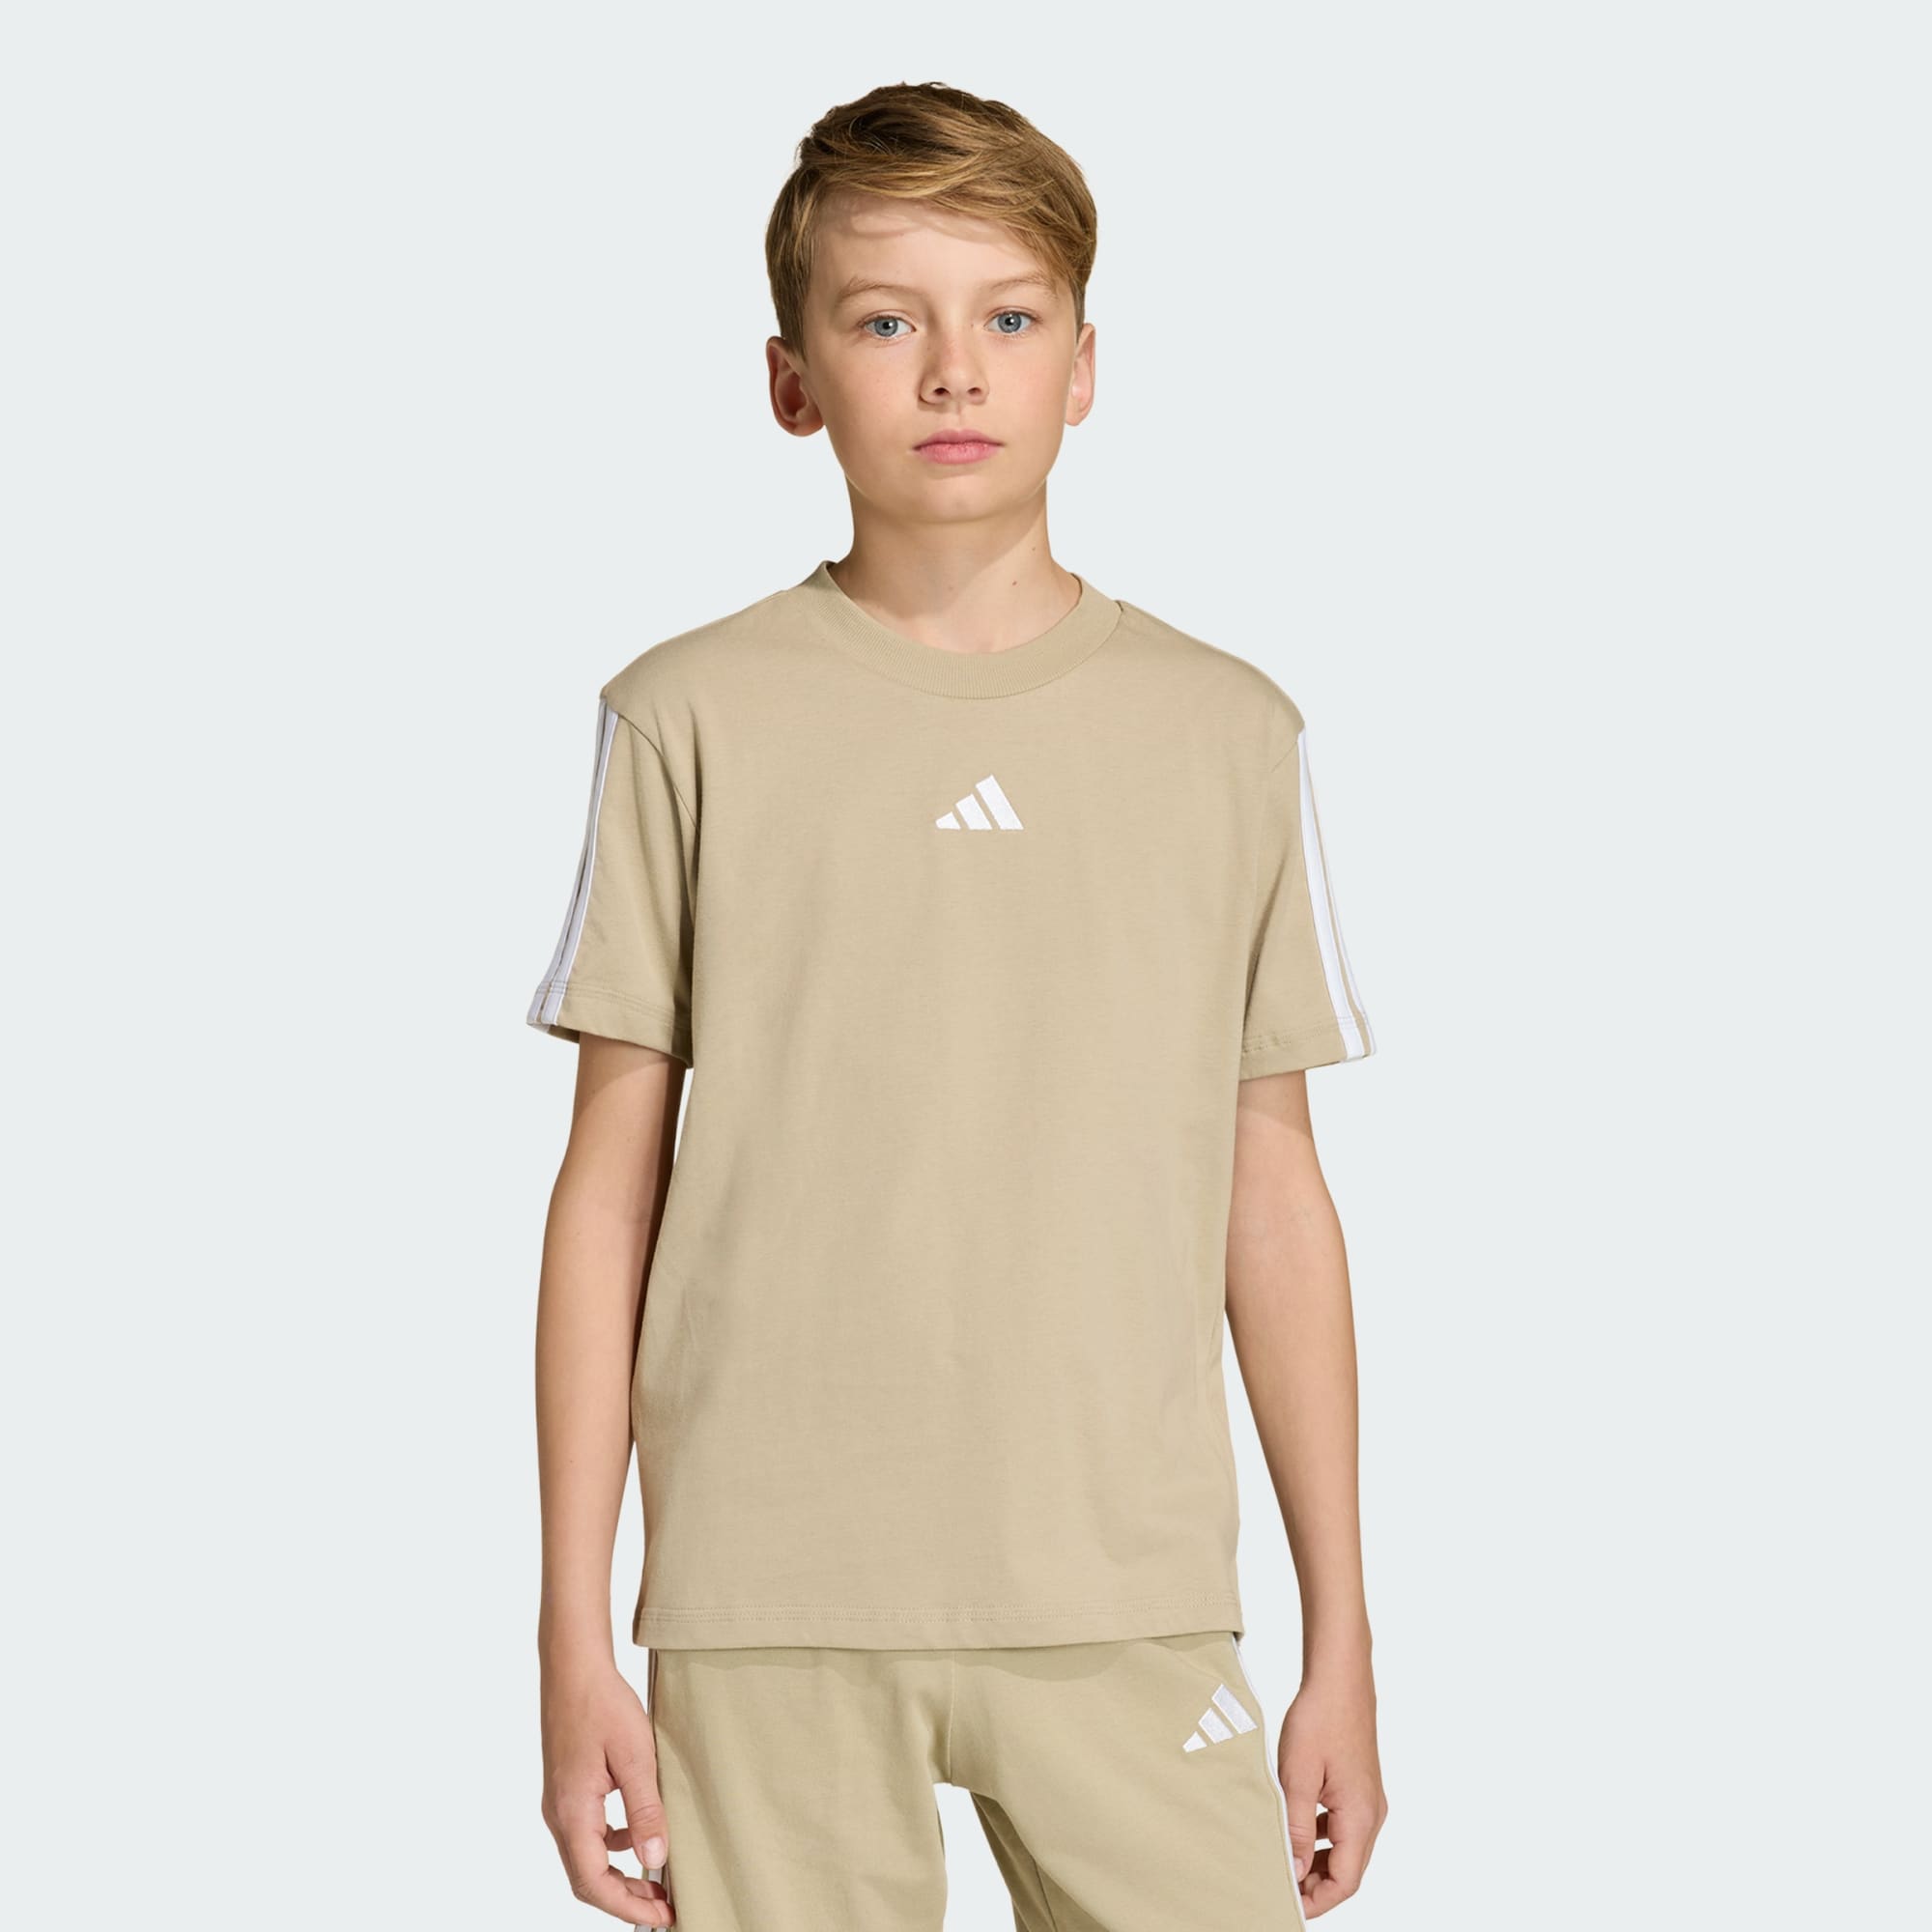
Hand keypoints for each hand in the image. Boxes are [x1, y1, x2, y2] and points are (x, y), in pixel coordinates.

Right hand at [541, 1656, 673, 1924]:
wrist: (574, 1667)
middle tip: (664, 1908)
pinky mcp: (568, 1789)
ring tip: (658, 1878)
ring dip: (619, 1875)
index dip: (627, 1907)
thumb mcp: (634, 1756)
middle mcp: (559, 1815)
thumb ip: (645, 1810)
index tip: (661, 1919)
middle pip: (586, 1878)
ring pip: (586, 1858)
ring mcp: (560, 1803)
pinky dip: (613, 1847)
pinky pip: (588, 1833)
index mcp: (572, 1813)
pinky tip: (639, 1834)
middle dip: (625, 1898)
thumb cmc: (602, 1704)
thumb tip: (656, 1862)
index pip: (593, 1884)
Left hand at [1279, 1659, 1386, 1915]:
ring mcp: (1368, 1801)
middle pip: (1347, 1870)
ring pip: (1345, 1850)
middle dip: (1315, 1886)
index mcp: (1360, 1817)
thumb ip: (1296, 1828)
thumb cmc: (1320, 1719)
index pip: (1345, 1882)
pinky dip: (1321, 1839)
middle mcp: (1371, 1815)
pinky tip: (1296, 1831)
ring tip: (1283, 1863)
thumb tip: (1294, 1872)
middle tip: (1280, 1886)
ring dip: (1317, 1863)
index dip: (1317, 1901)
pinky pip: (1343, 1828)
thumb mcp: (1298, 1776)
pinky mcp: (1359, 1789)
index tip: (1288, 1904)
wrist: (1340, 1679)